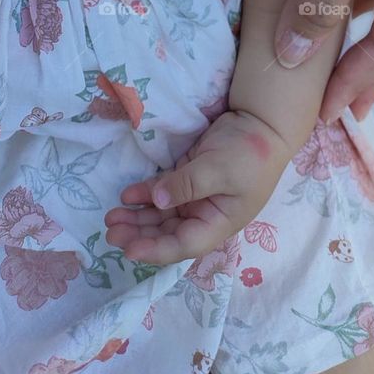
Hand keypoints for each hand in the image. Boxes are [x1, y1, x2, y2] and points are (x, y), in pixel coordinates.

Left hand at [103, 109, 290, 265]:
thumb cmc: (250, 153)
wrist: (262, 123)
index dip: (156, 250)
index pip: (183, 244)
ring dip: (137, 217)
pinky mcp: (188, 179)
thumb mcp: (220, 169)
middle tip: (110, 231)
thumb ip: (187, 185)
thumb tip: (156, 201)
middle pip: (167, 233)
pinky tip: (127, 196)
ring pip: (161, 215)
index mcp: (218, 223)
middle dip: (139, 234)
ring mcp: (195, 198)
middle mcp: (204, 215)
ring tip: (111, 216)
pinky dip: (144, 195)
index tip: (129, 250)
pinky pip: (162, 193)